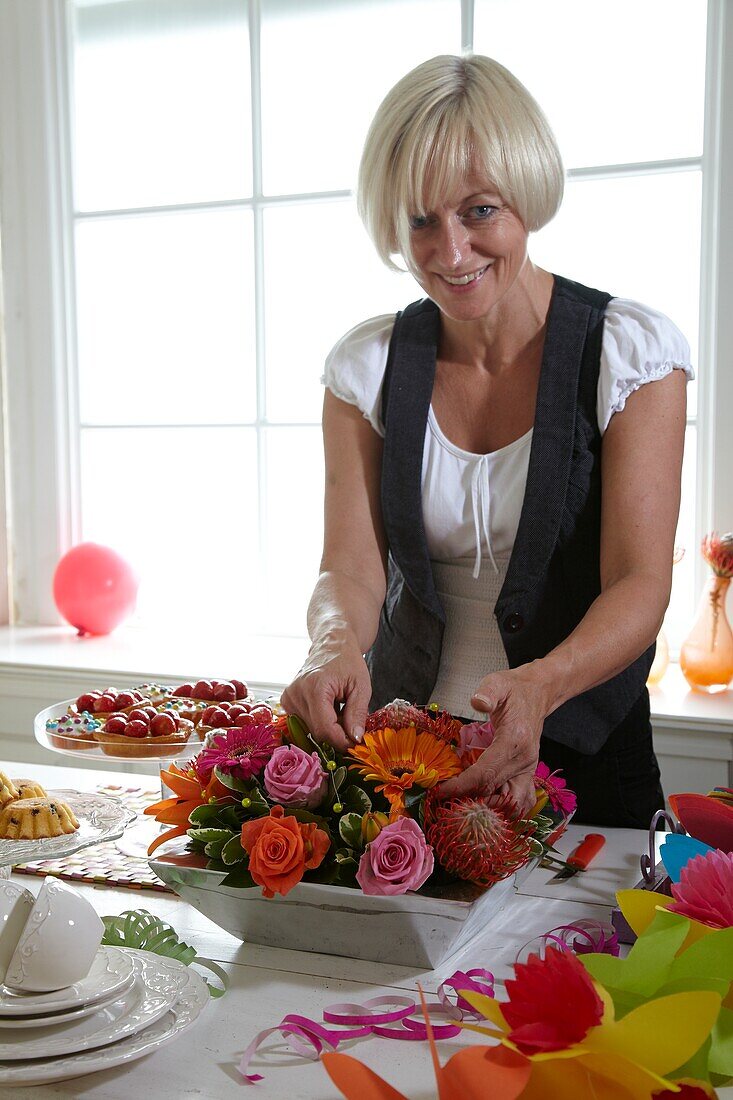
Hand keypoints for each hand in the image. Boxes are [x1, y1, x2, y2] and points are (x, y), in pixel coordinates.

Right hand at [280, 639, 371, 752]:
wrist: (332, 644)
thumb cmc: (348, 662)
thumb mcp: (361, 686)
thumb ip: (357, 713)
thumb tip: (354, 739)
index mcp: (315, 687)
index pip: (324, 729)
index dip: (341, 741)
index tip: (355, 742)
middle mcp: (296, 693)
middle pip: (317, 732)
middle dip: (337, 733)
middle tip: (351, 720)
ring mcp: (288, 697)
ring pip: (311, 729)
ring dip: (329, 726)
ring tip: (339, 708)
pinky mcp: (286, 701)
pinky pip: (304, 722)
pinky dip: (319, 720)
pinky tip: (328, 707)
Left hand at [439, 666, 550, 815]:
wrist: (537, 693)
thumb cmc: (514, 690)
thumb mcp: (498, 683)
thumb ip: (487, 692)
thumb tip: (477, 702)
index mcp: (516, 740)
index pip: (486, 773)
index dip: (461, 785)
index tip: (440, 790)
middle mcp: (525, 760)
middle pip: (495, 793)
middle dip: (467, 799)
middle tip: (445, 797)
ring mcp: (528, 770)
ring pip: (512, 805)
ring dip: (487, 807)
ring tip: (463, 800)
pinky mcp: (527, 774)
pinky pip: (519, 802)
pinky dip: (502, 807)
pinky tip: (482, 799)